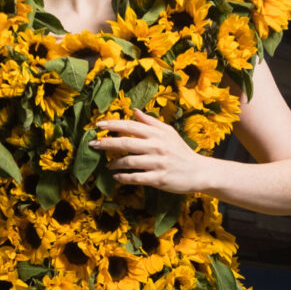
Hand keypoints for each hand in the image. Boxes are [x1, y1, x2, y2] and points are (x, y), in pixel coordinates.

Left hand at [93, 113, 207, 193]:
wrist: (198, 171)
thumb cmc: (180, 151)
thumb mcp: (168, 133)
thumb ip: (151, 122)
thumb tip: (134, 111)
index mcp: (157, 134)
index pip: (131, 126)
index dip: (113, 125)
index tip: (98, 125)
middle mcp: (156, 146)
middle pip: (125, 142)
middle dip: (106, 143)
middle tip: (93, 144)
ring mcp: (157, 163)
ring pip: (129, 161)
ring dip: (114, 163)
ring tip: (107, 165)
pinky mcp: (158, 178)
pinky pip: (136, 177)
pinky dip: (123, 177)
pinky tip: (116, 177)